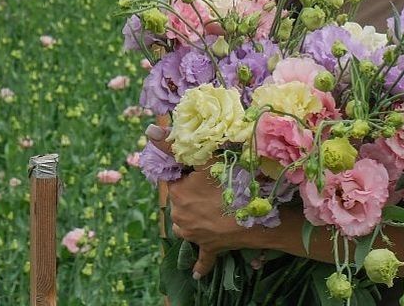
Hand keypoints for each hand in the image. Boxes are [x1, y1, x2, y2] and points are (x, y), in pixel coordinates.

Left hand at [143, 124, 254, 278]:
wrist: (255, 216)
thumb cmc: (232, 182)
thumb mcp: (206, 158)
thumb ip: (174, 145)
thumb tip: (149, 129)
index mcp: (177, 193)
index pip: (176, 178)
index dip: (188, 172)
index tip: (200, 169)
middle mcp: (179, 215)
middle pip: (183, 199)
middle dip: (194, 193)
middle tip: (215, 185)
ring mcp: (193, 234)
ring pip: (189, 223)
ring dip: (197, 217)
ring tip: (216, 208)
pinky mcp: (208, 248)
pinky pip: (201, 257)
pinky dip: (199, 264)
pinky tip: (195, 273)